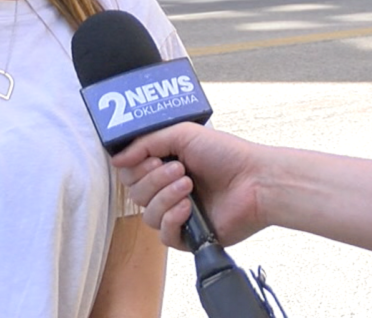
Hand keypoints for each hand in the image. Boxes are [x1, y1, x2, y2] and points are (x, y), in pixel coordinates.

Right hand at [111, 122, 267, 249]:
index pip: (131, 173)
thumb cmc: (226, 154)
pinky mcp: (188, 237)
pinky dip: (173, 219)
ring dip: (166, 197)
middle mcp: (168, 191)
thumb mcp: (182, 134)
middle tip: (179, 169)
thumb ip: (146, 143)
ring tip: (189, 186)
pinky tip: (189, 208)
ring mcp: (178, 214)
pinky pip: (164, 235)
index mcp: (165, 166)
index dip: (136, 167)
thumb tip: (116, 159)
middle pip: (136, 194)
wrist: (255, 181)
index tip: (152, 158)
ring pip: (147, 215)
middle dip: (154, 179)